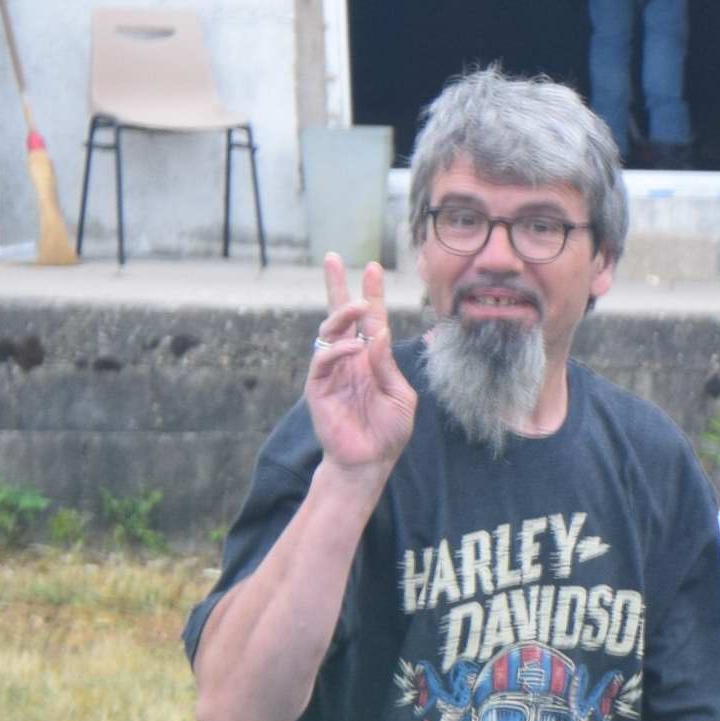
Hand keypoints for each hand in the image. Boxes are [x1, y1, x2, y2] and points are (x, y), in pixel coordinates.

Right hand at [307, 253, 415, 478]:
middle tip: (335, 259)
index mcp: (372, 358)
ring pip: (329, 332)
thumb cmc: (388, 431)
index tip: (373, 267)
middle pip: (340, 316)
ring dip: (341, 316)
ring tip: (356, 305)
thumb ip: (389, 367)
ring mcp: (332, 371)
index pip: (371, 320)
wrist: (369, 461)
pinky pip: (322, 361)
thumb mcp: (401, 397)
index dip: (371, 294)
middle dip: (336, 286)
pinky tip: (352, 348)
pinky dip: (337, 351)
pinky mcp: (318, 387)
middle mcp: (350, 358)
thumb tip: (379, 335)